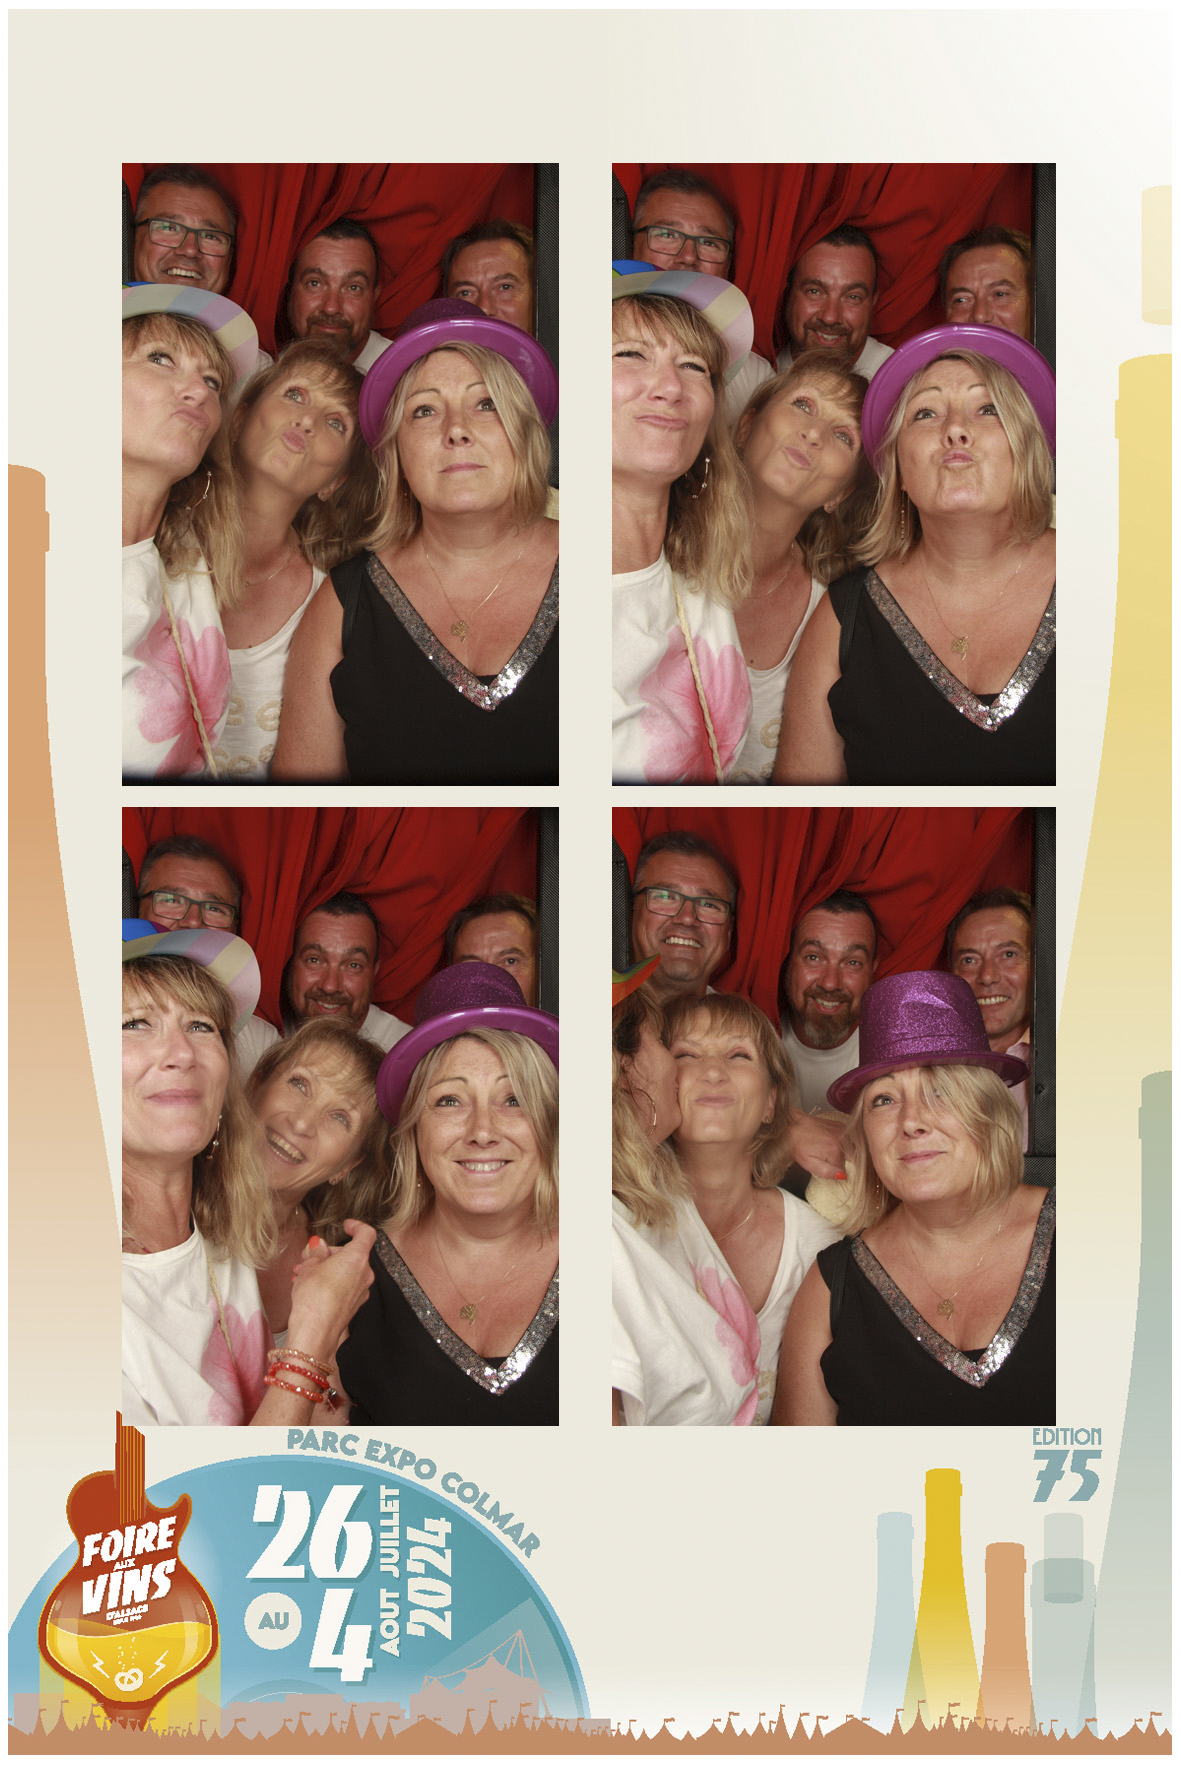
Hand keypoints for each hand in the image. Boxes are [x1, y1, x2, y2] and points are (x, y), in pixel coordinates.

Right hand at [288, 1220, 376, 1358]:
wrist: (315, 1332)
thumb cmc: (313, 1298)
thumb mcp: (309, 1266)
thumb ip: (316, 1252)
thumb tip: (318, 1245)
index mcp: (356, 1258)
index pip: (366, 1234)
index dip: (356, 1226)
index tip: (346, 1225)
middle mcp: (364, 1274)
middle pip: (351, 1254)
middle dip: (329, 1253)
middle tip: (308, 1256)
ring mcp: (361, 1291)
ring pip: (345, 1271)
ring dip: (326, 1268)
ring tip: (302, 1272)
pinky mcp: (354, 1304)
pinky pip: (344, 1286)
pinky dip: (330, 1281)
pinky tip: (310, 1286)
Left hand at [786, 1110, 846, 1181]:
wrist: (791, 1125)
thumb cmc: (797, 1145)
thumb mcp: (808, 1164)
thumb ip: (827, 1172)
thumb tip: (843, 1176)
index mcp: (835, 1150)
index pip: (845, 1169)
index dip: (836, 1171)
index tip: (828, 1168)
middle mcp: (841, 1139)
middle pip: (849, 1159)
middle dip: (840, 1162)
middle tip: (826, 1159)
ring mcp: (842, 1130)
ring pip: (849, 1149)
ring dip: (841, 1152)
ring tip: (826, 1150)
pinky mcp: (840, 1125)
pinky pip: (846, 1139)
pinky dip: (841, 1143)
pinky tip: (829, 1142)